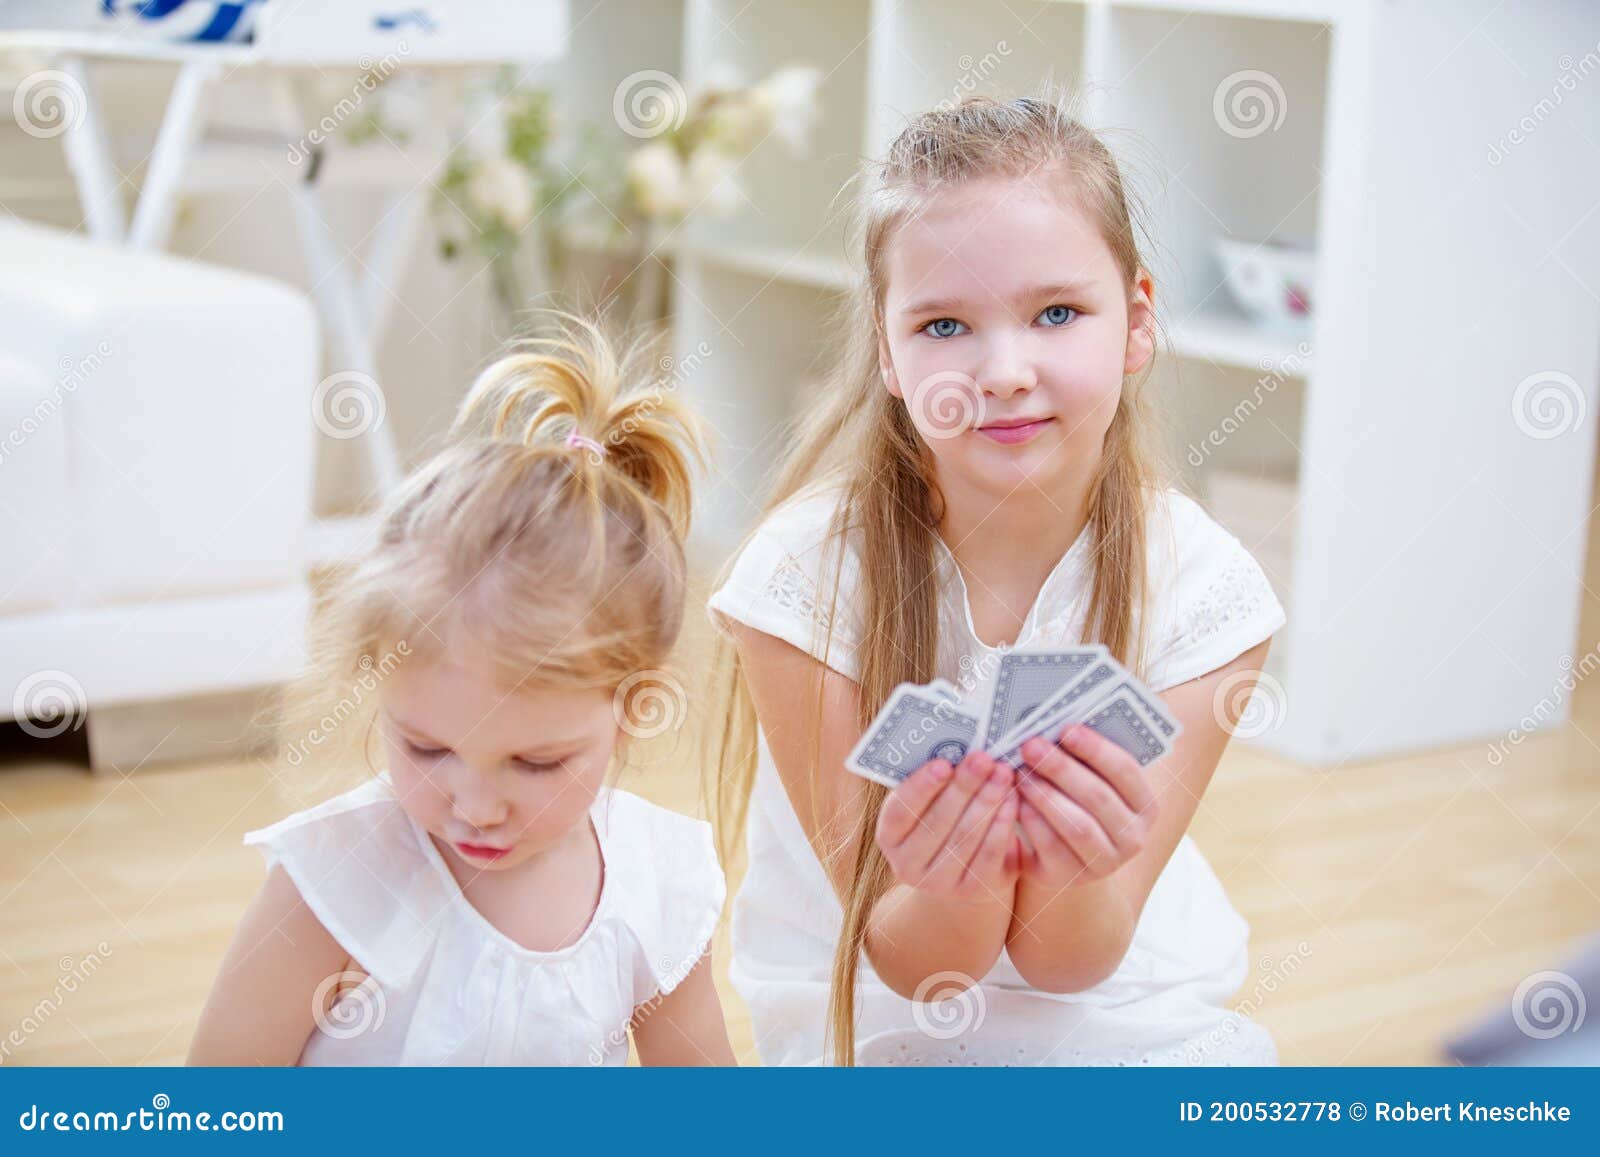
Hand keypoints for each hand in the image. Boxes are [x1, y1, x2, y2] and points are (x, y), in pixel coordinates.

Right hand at [874, 750, 1020, 903]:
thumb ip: (937, 783)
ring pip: (965, 838)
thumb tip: (961, 749)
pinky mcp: (971, 892)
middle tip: (984, 758)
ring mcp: (938, 884)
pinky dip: (1002, 825)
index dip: (920, 788)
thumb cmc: (944, 821)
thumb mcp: (930, 805)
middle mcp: (907, 866)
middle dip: (963, 787)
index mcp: (889, 837)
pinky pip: (988, 855)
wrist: (963, 872)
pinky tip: (1013, 800)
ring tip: (1003, 773)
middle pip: (936, 823)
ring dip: (987, 801)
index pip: (899, 812)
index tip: (943, 763)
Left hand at [1012, 723, 1159, 887]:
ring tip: (1019, 771)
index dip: (1096, 749)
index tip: (1066, 728)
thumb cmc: (1077, 801)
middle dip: (1061, 768)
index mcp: (1146, 806)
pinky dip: (1031, 819)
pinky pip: (1051, 845)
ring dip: (1044, 794)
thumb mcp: (1091, 781)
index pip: (1126, 771)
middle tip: (1031, 745)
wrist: (1066, 854)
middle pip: (1098, 798)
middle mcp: (1133, 838)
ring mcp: (1105, 863)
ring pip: (1076, 825)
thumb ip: (1082, 758)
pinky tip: (1015, 799)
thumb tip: (1053, 726)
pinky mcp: (1070, 877)